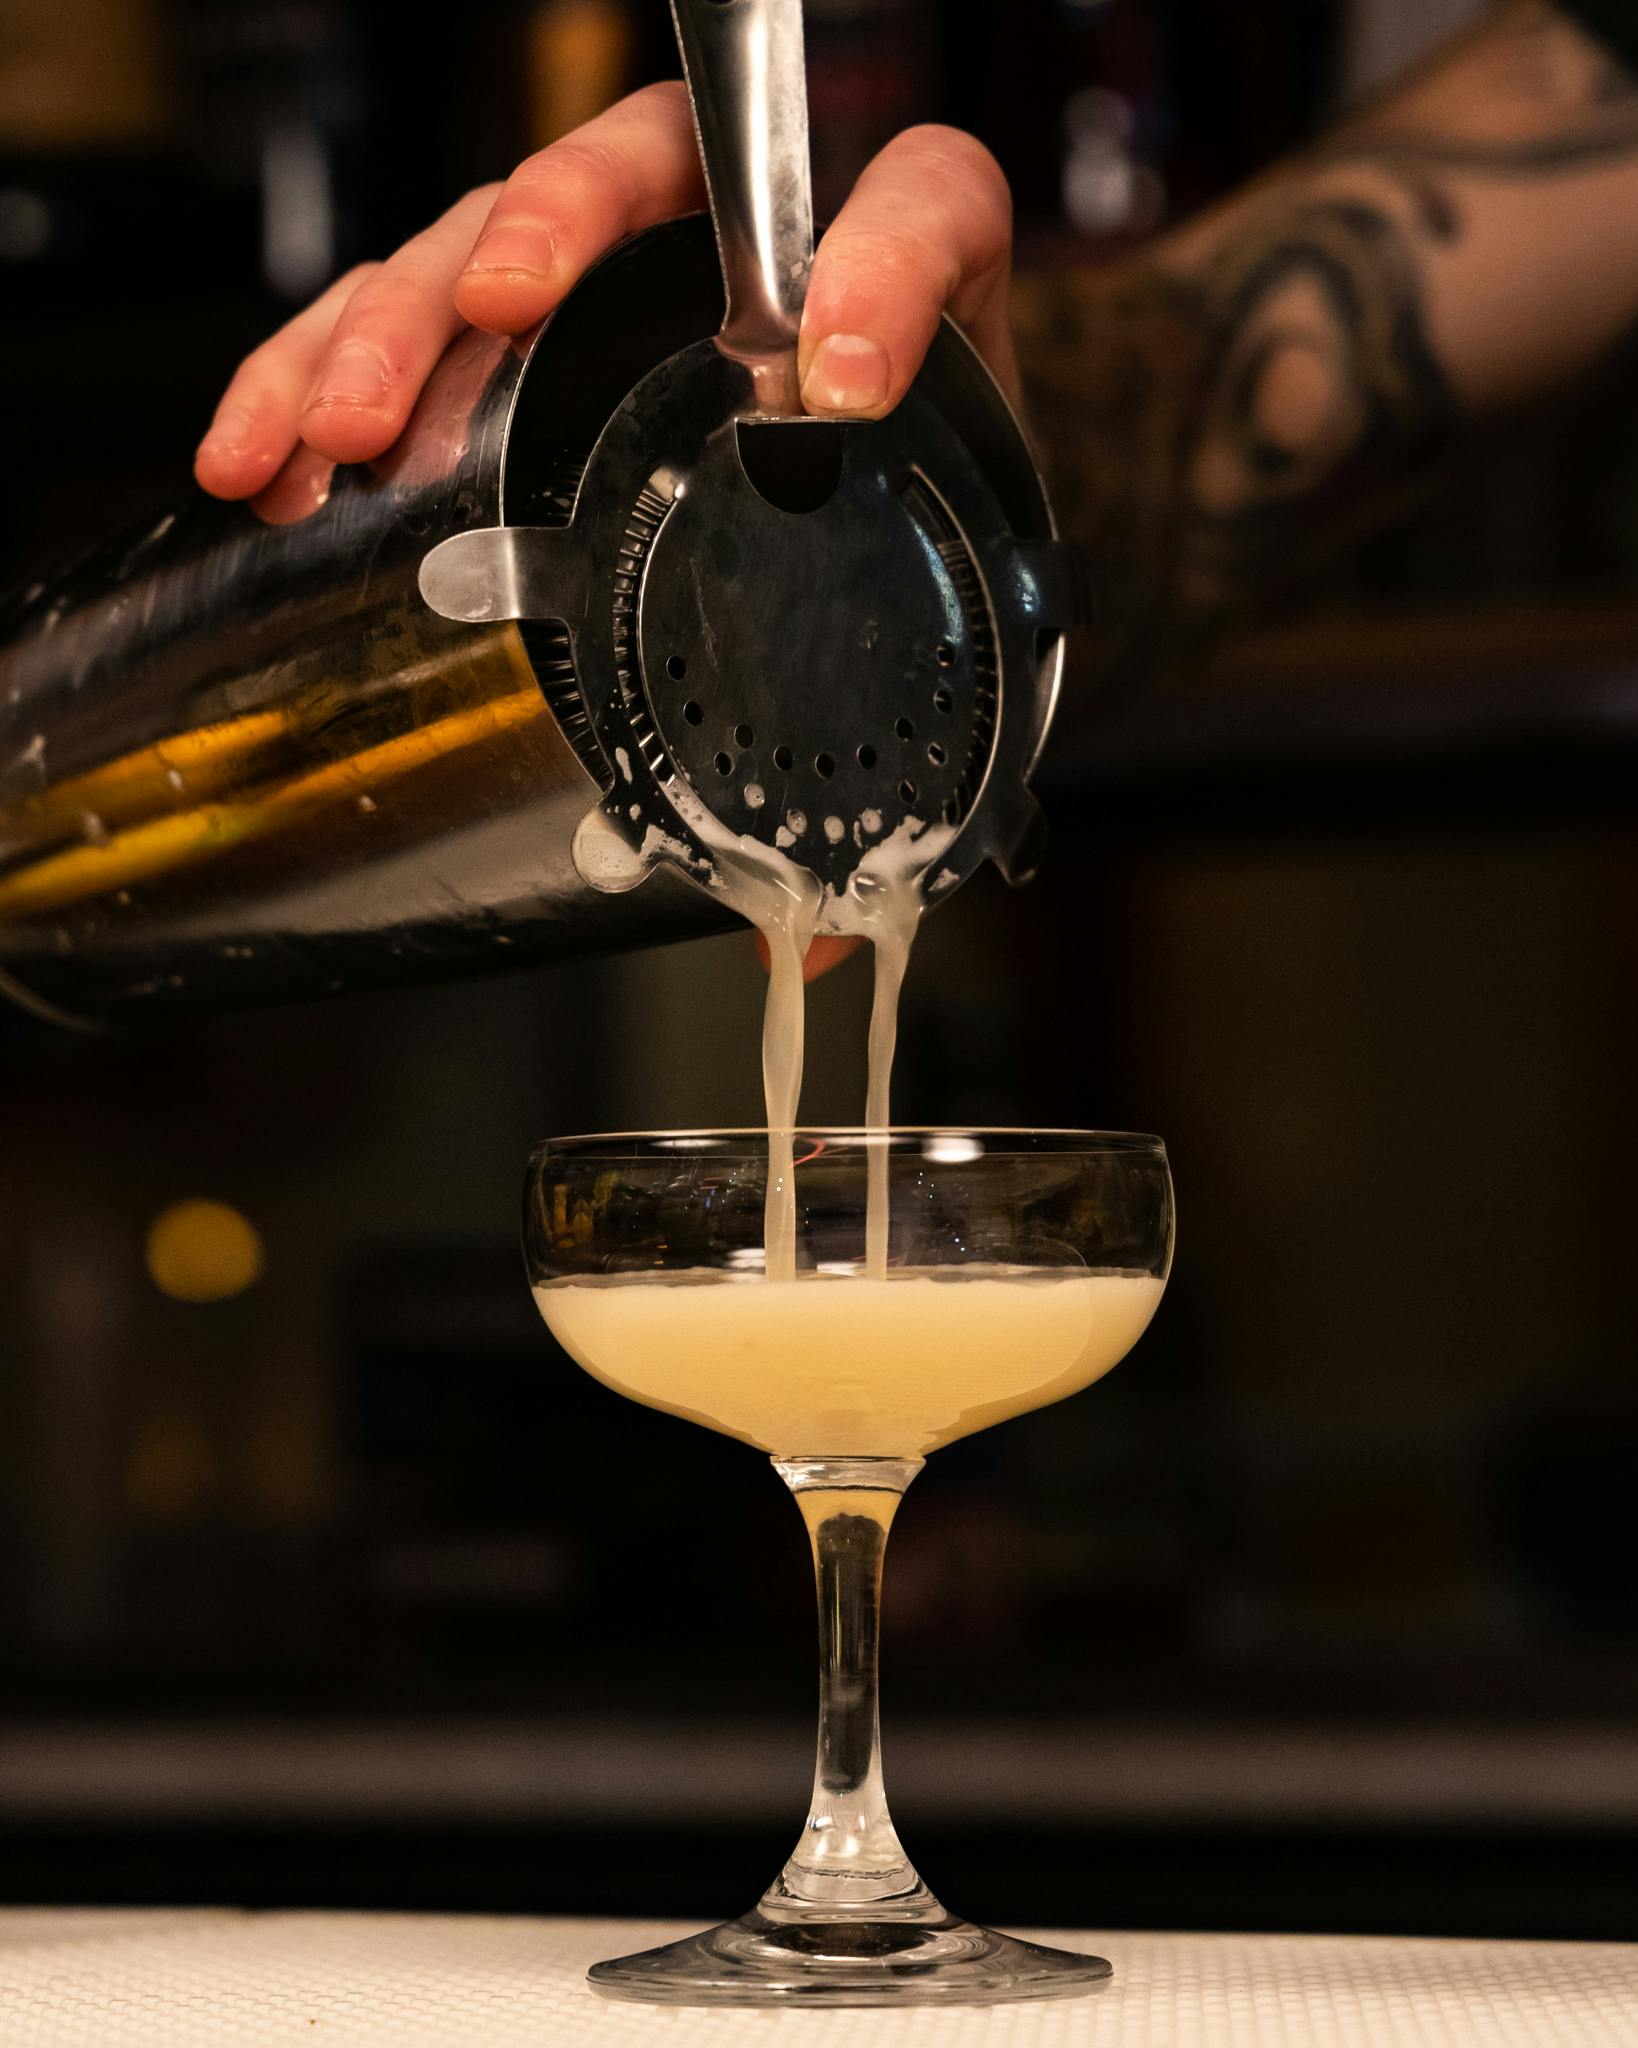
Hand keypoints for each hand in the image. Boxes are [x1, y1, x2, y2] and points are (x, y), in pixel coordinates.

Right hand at [194, 81, 1016, 498]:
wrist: (845, 584)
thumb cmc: (882, 529)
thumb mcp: (928, 525)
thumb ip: (916, 503)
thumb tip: (827, 568)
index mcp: (885, 269)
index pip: (913, 194)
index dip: (880, 259)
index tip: (836, 374)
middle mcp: (731, 246)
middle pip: (622, 171)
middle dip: (533, 237)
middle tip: (484, 316)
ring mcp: (603, 291)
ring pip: (474, 252)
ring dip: (384, 337)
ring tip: (331, 435)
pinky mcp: (508, 356)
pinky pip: (396, 335)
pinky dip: (314, 390)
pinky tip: (261, 465)